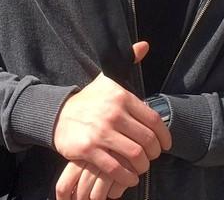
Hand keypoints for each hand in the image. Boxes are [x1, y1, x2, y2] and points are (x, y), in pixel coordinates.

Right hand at [53, 42, 170, 193]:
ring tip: (141, 167)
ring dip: (142, 166)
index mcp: (121, 96)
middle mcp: (113, 113)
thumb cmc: (90, 99)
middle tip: (152, 158)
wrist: (58, 114)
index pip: (153, 119)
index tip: (165, 145)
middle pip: (146, 139)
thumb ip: (128, 61)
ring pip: (133, 155)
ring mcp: (100, 132)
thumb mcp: (108, 79)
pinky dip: (126, 177)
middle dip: (154, 153)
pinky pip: (115, 169)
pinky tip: (129, 178)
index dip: (164, 136)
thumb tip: (144, 45)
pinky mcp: (88, 150)